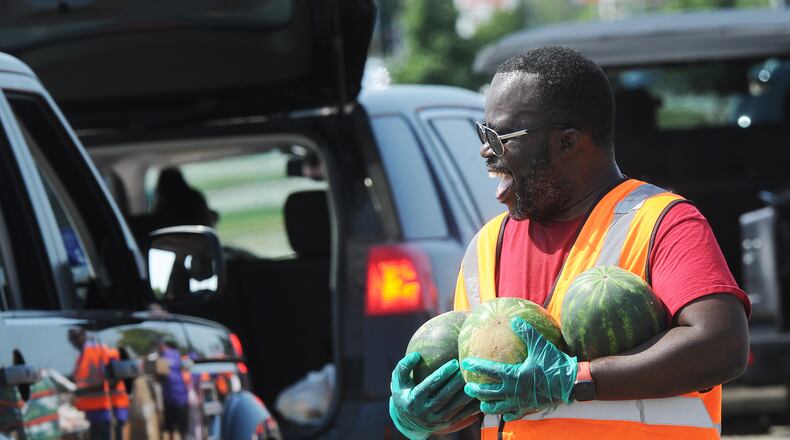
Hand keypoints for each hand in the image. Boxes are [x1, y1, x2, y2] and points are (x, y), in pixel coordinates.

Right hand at [389, 352, 480, 439]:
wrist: (408, 422)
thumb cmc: (404, 394)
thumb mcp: (398, 382)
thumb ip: (404, 367)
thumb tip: (416, 355)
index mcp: (414, 399)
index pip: (430, 385)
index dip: (442, 374)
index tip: (454, 362)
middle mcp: (426, 411)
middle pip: (445, 395)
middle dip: (458, 382)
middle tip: (470, 368)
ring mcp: (437, 419)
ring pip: (456, 406)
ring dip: (468, 393)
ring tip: (478, 379)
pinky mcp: (447, 424)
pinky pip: (462, 415)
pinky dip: (472, 406)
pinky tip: (481, 394)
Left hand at [462, 317, 577, 421]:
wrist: (572, 383)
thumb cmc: (555, 364)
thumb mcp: (540, 345)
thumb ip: (527, 332)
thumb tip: (515, 320)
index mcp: (514, 375)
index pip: (490, 371)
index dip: (477, 367)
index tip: (466, 363)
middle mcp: (514, 391)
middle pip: (489, 392)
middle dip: (476, 390)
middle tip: (467, 388)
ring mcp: (522, 402)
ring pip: (499, 407)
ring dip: (488, 406)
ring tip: (480, 405)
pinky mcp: (530, 408)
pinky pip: (515, 414)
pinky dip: (508, 415)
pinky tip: (505, 415)